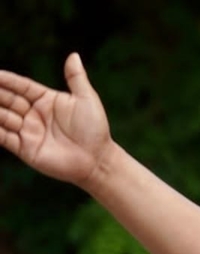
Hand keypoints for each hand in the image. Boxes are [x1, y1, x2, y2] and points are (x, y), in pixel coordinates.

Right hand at [0, 53, 115, 188]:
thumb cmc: (95, 129)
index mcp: (46, 100)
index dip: (8, 80)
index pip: (21, 86)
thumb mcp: (86, 100)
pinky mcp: (25, 148)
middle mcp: (34, 115)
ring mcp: (28, 131)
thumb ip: (76, 78)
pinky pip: (3, 137)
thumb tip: (73, 55)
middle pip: (8, 99)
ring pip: (2, 116)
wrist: (97, 160)